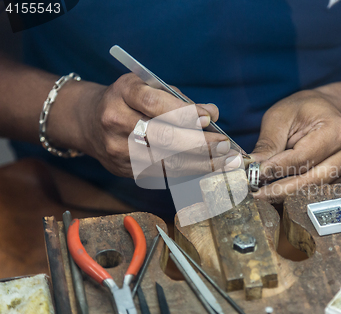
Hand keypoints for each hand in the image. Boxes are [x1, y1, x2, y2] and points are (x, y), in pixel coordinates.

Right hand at [77, 73, 240, 177]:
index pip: (156, 104)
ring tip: (224, 160)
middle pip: (163, 137)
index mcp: (123, 93)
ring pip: (165, 161)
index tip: (209, 117)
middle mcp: (117, 122)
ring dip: (200, 163)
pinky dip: (188, 172)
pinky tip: (208, 168)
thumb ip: (178, 99)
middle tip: (224, 145)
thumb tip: (212, 113)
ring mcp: (118, 149)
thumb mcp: (146, 87)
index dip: (185, 113)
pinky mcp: (124, 169)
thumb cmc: (127, 100)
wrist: (88, 121)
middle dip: (200, 143)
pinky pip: (161, 173)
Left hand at [250, 89, 340, 203]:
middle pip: (311, 181)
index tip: (256, 174)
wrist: (326, 110)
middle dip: (280, 190)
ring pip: (313, 191)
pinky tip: (277, 195)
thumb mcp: (280, 118)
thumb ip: (268, 144)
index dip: (278, 168)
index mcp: (336, 132)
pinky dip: (295, 197)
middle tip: (256, 194)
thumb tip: (251, 167)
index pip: (303, 158)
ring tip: (263, 195)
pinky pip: (316, 195)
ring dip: (286, 196)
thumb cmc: (302, 110)